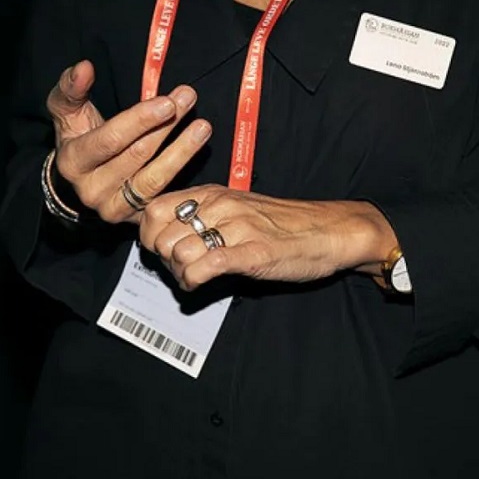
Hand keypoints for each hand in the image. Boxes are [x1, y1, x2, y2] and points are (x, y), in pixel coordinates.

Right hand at [46, 60, 212, 224]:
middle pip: (137, 157)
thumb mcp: (65, 110)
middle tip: (188, 100)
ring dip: (182, 152)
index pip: (111, 140)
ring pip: (154, 181)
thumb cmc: (76, 137)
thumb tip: (84, 67)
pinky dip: (183, 177)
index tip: (167, 102)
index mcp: (73, 163)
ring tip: (202, 127)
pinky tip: (198, 156)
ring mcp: (115, 210)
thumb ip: (71, 88)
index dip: (140, 121)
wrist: (81, 179)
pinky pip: (164, 200)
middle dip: (166, 127)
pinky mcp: (135, 220)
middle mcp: (93, 191)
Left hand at [140, 190, 397, 291]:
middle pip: (160, 234)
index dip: (150, 235)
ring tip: (194, 278)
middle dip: (163, 260)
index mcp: (212, 194)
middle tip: (181, 269)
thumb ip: (207, 218)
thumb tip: (173, 237)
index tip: (164, 251)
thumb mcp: (238, 212)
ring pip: (178, 252)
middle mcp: (219, 206)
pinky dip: (194, 281)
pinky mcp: (251, 252)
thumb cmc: (285, 227)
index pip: (154, 207)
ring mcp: (234, 228)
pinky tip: (202, 285)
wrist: (328, 231)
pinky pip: (205, 266)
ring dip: (179, 274)